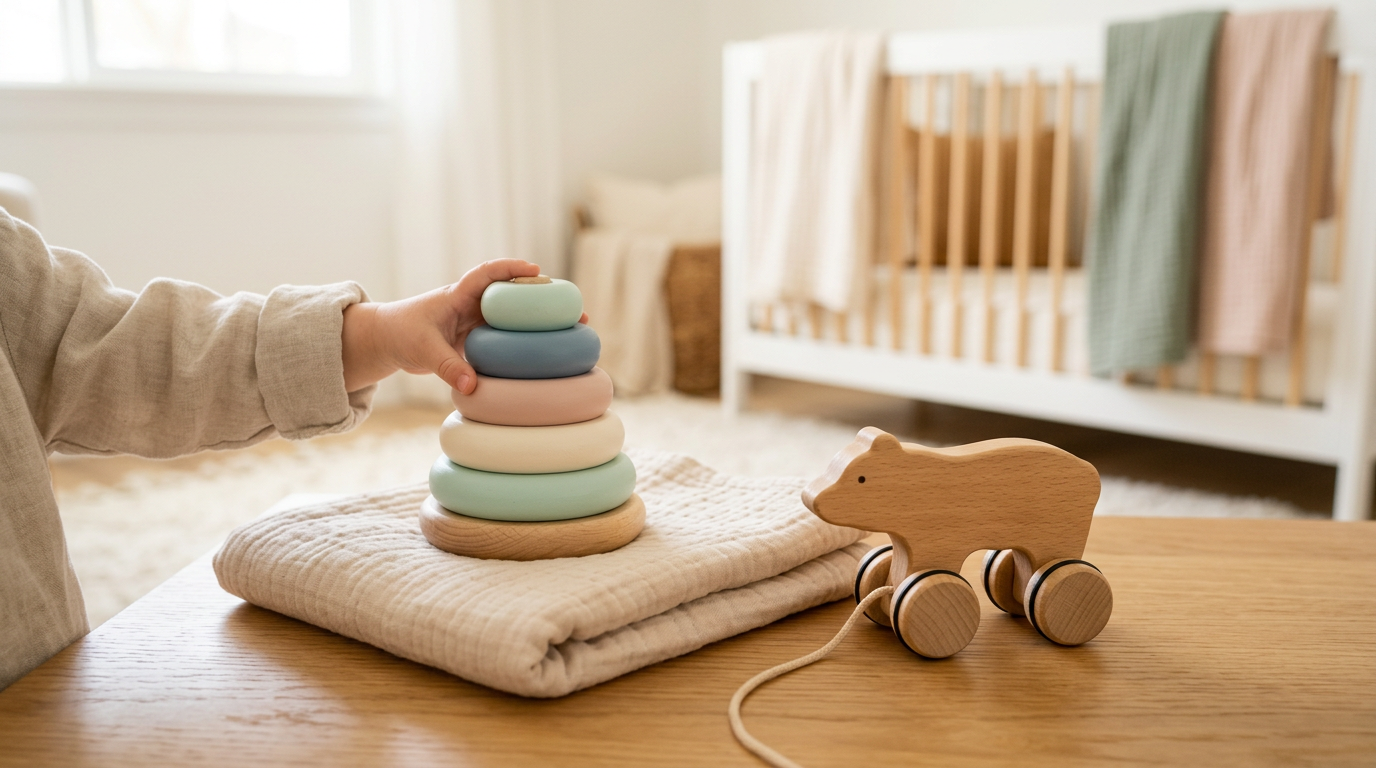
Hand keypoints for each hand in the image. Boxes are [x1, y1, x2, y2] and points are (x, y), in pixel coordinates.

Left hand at [340, 259, 587, 393]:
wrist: (388, 341)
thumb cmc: (402, 334)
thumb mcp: (423, 350)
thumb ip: (447, 367)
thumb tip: (473, 386)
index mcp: (458, 294)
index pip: (487, 274)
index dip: (512, 270)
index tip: (537, 271)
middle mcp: (473, 303)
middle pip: (514, 293)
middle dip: (544, 297)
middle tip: (573, 308)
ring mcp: (478, 320)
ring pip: (516, 315)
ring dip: (542, 320)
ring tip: (574, 329)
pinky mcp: (479, 337)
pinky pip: (508, 336)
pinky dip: (527, 341)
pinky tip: (549, 352)